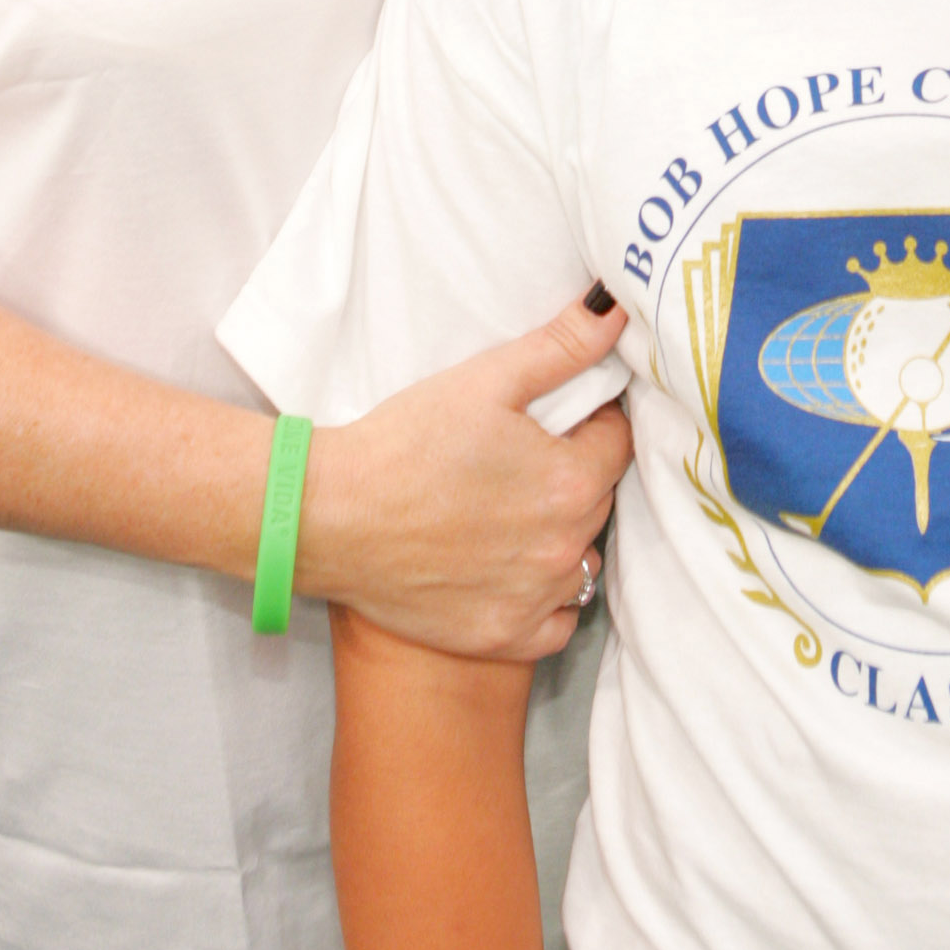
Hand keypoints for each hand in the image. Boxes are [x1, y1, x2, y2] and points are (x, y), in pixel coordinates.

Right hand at [298, 294, 631, 658]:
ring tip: (513, 510)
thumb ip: (562, 347)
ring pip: (581, 559)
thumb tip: (615, 310)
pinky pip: (557, 623)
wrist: (331, 517)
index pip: (618, 441)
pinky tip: (513, 569)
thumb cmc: (406, 442)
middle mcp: (563, 548)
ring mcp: (534, 599)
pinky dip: (546, 599)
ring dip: (563, 535)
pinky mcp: (502, 638)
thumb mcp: (487, 380)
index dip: (592, 421)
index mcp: (569, 481)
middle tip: (525, 457)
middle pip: (599, 499)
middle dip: (576, 472)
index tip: (558, 417)